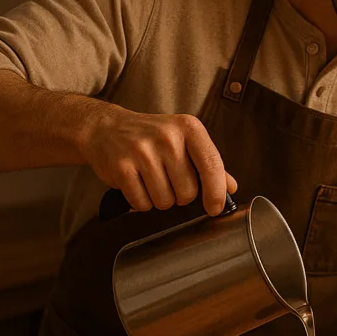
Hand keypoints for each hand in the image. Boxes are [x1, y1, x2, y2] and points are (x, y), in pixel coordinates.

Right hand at [81, 103, 237, 215]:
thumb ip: (208, 163)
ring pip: (165, 201)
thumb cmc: (151, 137)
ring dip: (160, 200)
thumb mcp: (183, 140)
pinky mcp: (121, 167)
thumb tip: (231, 187)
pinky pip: (142, 203)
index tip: (215, 208)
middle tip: (168, 181)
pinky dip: (141, 202)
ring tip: (151, 181)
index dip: (216, 192)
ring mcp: (142, 151)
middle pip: (187, 192)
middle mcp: (167, 137)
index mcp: (188, 127)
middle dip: (180, 196)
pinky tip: (137, 185)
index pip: (212, 165)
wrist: (106, 128)